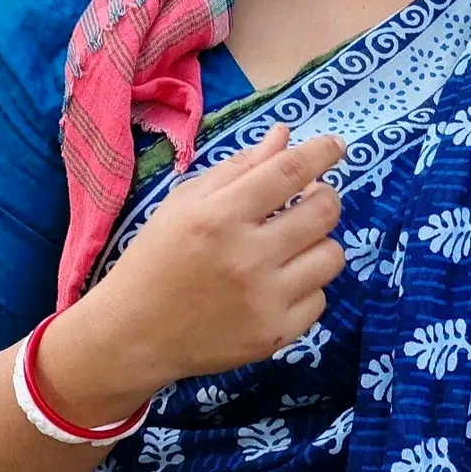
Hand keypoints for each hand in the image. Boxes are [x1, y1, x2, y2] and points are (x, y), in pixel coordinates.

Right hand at [40, 124, 346, 419]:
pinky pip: (320, 298)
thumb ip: (238, 168)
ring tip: (290, 245)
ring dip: (317, 243)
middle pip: (324, 212)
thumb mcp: (185, 203)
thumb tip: (284, 135)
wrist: (133, 334)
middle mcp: (247, 257)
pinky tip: (277, 284)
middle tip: (308, 200)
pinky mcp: (275, 335)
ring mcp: (265, 300)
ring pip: (332, 256)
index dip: (322, 153)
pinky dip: (305, 286)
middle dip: (324, 197)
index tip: (336, 146)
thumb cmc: (157, 258)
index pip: (290, 172)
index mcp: (220, 216)